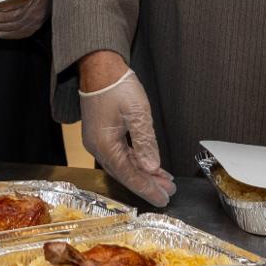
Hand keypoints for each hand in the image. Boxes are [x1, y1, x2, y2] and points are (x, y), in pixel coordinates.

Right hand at [78, 51, 174, 206]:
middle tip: (168, 193)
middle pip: (124, 173)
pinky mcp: (100, 134)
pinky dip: (135, 162)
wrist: (98, 67)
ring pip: (122, 165)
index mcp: (105, 144)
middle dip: (146, 184)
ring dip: (142, 174)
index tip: (163, 198)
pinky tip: (148, 165)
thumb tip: (152, 168)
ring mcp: (97, 141)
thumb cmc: (117, 86)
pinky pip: (118, 155)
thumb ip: (145, 142)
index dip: (147, 188)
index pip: (129, 174)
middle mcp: (97, 147)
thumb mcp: (137, 112)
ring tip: (163, 182)